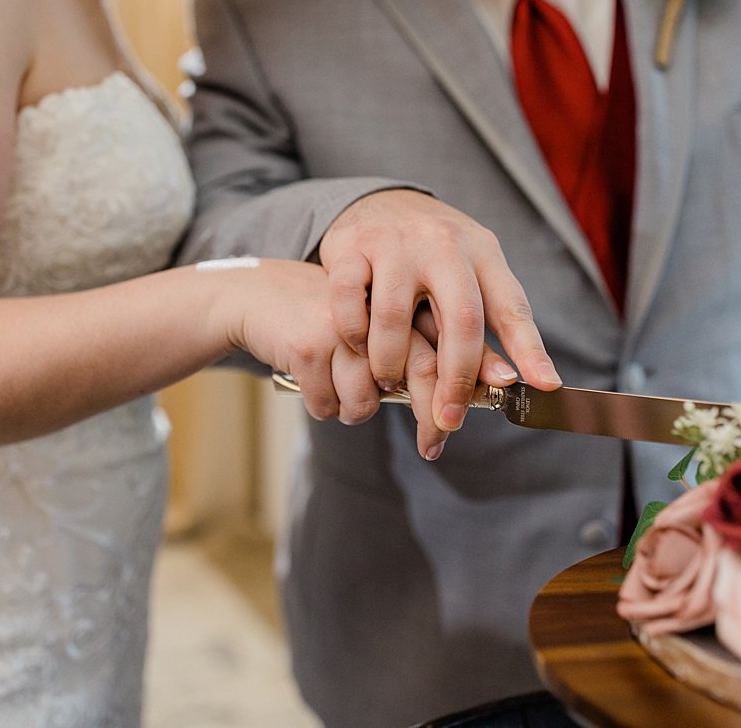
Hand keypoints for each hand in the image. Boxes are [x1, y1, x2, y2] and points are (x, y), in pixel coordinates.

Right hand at [224, 259, 474, 459]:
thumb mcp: (372, 321)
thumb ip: (411, 347)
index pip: (447, 339)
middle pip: (421, 370)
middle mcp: (377, 303)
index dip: (469, 378)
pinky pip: (329, 405)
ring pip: (367, 402)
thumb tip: (452, 399)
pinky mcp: (310, 347)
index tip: (483, 408)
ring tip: (337, 384)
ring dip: (354, 409)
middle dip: (430, 419)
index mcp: (401, 294)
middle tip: (431, 447)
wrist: (258, 293)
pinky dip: (322, 406)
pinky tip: (312, 380)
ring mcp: (343, 327)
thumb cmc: (326, 317)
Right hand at [318, 190, 560, 432]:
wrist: (381, 201)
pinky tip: (360, 346)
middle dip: (456, 380)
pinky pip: (349, 303)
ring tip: (390, 381)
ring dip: (391, 363)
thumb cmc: (434, 256)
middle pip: (460, 321)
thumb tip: (534, 383)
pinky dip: (355, 335)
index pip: (511, 307)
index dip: (530, 350)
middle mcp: (444, 244)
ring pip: (395, 318)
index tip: (543, 387)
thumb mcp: (471, 276)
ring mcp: (396, 243)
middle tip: (447, 419)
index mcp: (483, 253)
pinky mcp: (352, 247)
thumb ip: (493, 326)